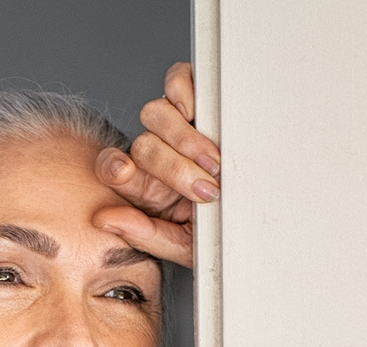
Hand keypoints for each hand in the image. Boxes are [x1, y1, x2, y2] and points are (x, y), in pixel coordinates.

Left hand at [94, 61, 221, 267]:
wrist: (261, 216)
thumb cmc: (225, 228)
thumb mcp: (187, 245)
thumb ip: (145, 235)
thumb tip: (104, 219)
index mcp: (149, 186)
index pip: (114, 169)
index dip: (114, 166)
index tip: (124, 172)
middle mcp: (158, 153)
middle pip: (142, 145)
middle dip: (172, 167)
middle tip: (205, 187)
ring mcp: (177, 123)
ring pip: (155, 114)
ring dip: (183, 139)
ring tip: (212, 161)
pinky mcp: (197, 96)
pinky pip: (176, 80)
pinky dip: (183, 93)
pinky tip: (199, 116)